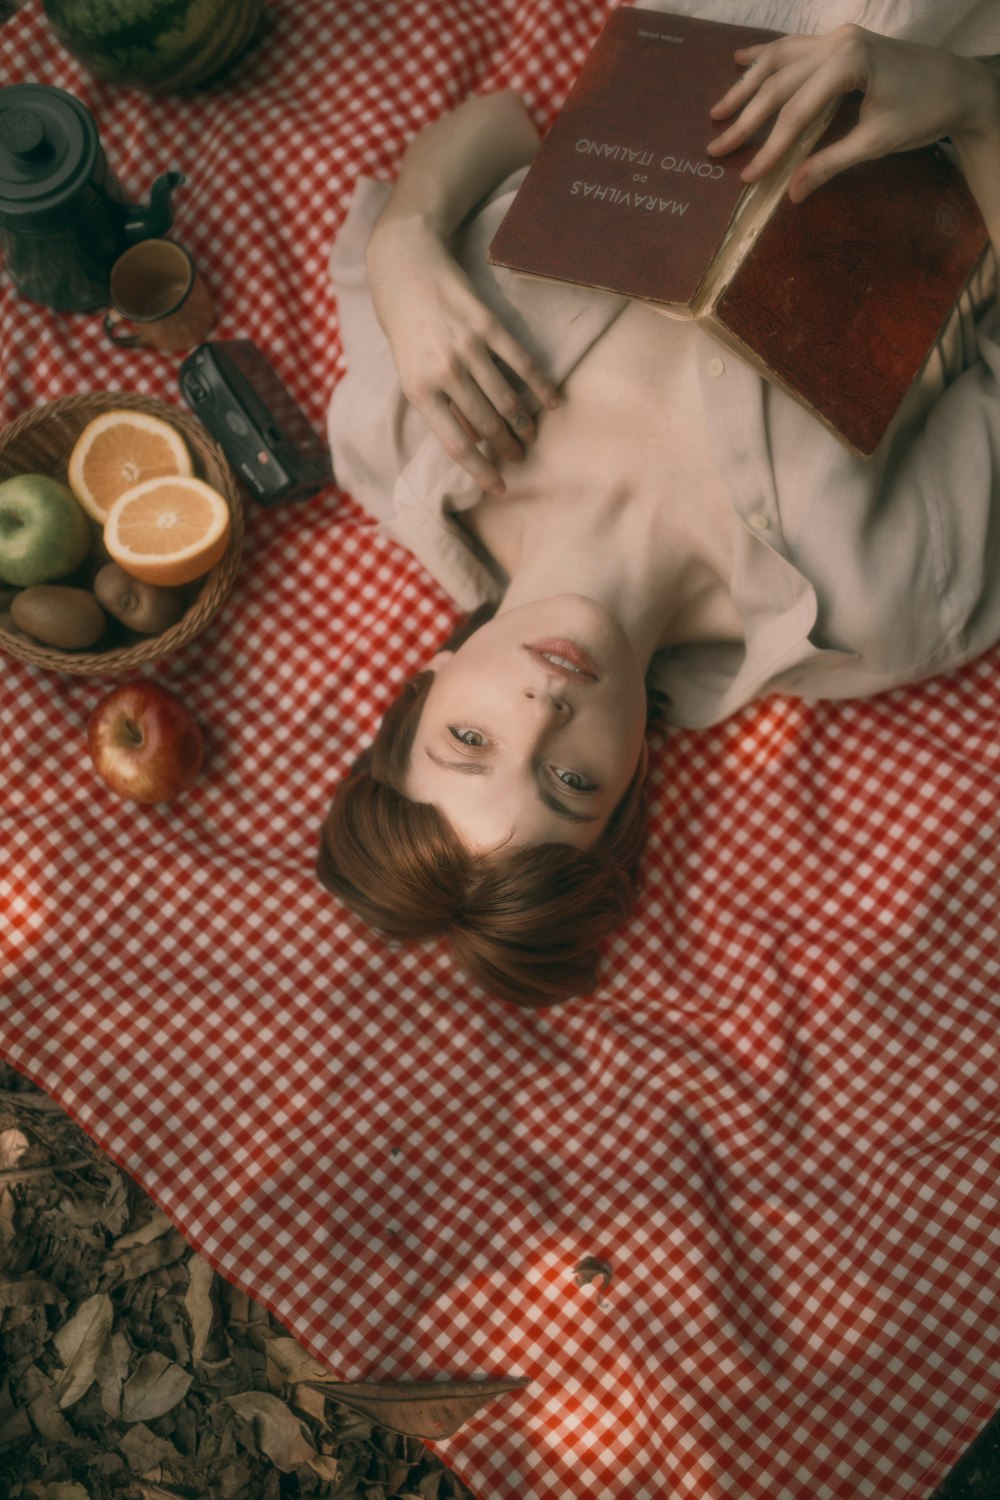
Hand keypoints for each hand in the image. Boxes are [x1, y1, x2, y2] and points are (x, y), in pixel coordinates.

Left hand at [367, 214, 558, 494]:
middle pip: (487, 425)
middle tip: (519, 458)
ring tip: (531, 436)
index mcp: (418, 390)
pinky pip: (521, 363)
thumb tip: (471, 439)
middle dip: (507, 448)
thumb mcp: (408, 370)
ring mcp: (467, 348)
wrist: (403, 265)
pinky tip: (553, 401)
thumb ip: (437, 404)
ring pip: (506, 400)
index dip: (482, 471)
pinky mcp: (487, 324)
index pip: (457, 444)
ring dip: (524, 424)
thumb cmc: (402, 323)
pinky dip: (541, 386)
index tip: (499, 487)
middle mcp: (443, 372)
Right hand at [706, 25, 997, 202]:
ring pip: (779, 60)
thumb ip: (830, 163)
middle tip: (716, 145)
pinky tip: (740, 60)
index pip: (795, 111)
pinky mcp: (842, 42)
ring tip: (718, 110)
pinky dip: (766, 56)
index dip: (768, 146)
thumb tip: (792, 193)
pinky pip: (794, 47)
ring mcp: (839, 38)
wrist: (959, 84)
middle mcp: (838, 42)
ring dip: (746, 85)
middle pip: (779, 83)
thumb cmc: (924, 112)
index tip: (746, 174)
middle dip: (746, 117)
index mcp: (849, 62)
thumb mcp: (876, 143)